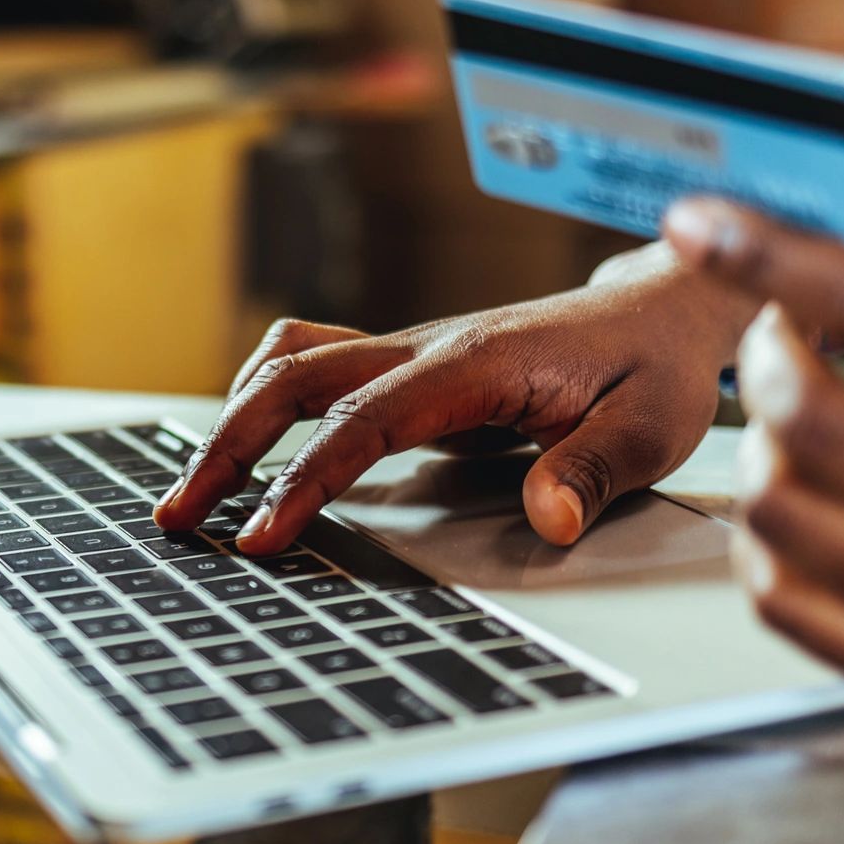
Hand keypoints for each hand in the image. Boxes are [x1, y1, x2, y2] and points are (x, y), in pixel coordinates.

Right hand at [153, 243, 760, 553]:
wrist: (663, 309)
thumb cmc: (654, 368)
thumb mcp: (652, 428)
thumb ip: (594, 471)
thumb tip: (548, 520)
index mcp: (475, 362)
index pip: (363, 418)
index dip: (304, 477)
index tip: (260, 534)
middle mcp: (428, 344)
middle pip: (296, 377)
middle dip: (228, 446)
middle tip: (180, 516)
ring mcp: (411, 348)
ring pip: (292, 361)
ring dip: (233, 417)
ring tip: (192, 489)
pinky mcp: (409, 362)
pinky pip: (315, 363)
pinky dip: (264, 397)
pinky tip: (243, 443)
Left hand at [663, 199, 843, 707]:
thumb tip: (787, 215)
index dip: (779, 261)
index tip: (699, 224)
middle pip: (820, 425)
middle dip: (764, 362)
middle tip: (775, 341)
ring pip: (779, 511)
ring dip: (757, 447)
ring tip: (797, 428)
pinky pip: (774, 596)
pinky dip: (761, 535)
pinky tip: (804, 502)